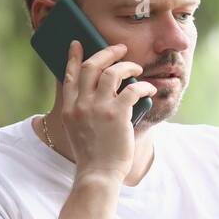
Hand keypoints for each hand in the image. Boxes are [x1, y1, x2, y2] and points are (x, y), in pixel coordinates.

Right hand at [60, 40, 157, 182]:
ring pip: (112, 72)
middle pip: (92, 66)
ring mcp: (98, 108)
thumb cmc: (92, 156)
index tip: (77, 44)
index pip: (70, 75)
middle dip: (107, 53)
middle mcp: (81, 104)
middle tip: (120, 49)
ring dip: (127, 66)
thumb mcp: (76, 131)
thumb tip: (97, 93)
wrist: (98, 174)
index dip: (74, 57)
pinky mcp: (117, 114)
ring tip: (136, 69)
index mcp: (69, 109)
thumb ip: (81, 111)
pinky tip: (148, 89)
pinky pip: (132, 89)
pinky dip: (143, 86)